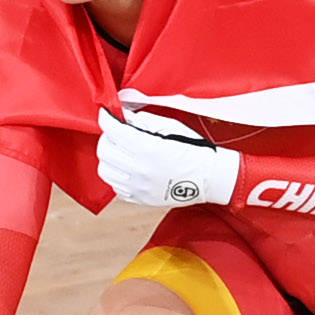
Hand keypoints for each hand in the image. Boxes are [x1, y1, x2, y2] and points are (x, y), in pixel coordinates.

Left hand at [98, 107, 242, 210]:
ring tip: (121, 151)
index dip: (106, 118)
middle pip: (104, 150)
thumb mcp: (171, 126)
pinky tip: (128, 168)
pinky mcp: (140, 199)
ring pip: (105, 170)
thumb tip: (124, 117)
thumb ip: (144, 120)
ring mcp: (138, 187)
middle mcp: (140, 169)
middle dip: (107, 137)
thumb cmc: (194, 150)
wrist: (210, 178)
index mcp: (148, 148)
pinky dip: (117, 175)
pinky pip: (115, 187)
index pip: (113, 130)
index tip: (106, 114)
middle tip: (116, 132)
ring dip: (109, 157)